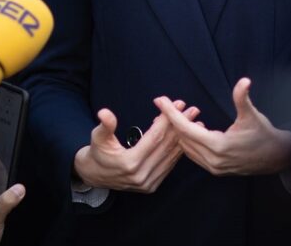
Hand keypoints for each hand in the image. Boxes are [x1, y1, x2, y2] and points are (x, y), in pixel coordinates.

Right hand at [72, 101, 196, 192]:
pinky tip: (184, 138)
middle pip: (166, 146)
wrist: (95, 176)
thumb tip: (104, 113)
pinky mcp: (152, 185)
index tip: (176, 105)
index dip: (166, 120)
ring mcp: (148, 183)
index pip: (154, 137)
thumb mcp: (97, 137)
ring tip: (194, 121)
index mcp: (130, 162)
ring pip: (170, 156)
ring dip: (184, 137)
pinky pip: (169, 165)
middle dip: (180, 126)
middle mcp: (141, 175)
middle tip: (192, 110)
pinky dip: (177, 150)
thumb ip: (105, 126)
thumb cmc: (98, 152)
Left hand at [155, 78, 290, 175]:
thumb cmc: (265, 135)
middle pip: (181, 138)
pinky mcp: (216, 170)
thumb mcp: (253, 116)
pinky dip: (189, 141)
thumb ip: (243, 98)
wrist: (278, 157)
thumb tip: (244, 81)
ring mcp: (213, 167)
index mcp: (218, 146)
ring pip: (186, 148)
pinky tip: (195, 128)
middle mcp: (212, 160)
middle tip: (166, 104)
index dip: (170, 113)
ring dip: (181, 131)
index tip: (159, 100)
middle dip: (172, 120)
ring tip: (180, 114)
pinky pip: (194, 154)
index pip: (185, 128)